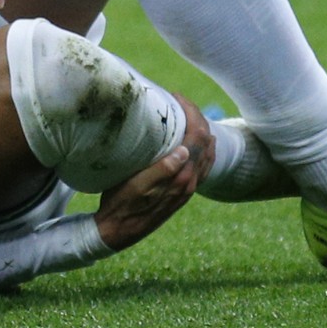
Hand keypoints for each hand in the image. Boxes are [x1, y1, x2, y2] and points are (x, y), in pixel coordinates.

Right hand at [92, 93, 215, 251]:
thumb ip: (161, 170)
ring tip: (185, 115)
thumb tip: (185, 150)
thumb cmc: (120, 205)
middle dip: (197, 117)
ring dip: (201, 131)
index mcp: (181, 178)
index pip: (198, 138)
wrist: (118, 231)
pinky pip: (203, 165)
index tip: (176, 96)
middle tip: (180, 101)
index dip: (192, 112)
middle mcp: (189, 183)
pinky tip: (191, 143)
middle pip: (207, 142)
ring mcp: (188, 188)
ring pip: (208, 154)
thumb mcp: (135, 186)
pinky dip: (202, 148)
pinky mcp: (183, 192)